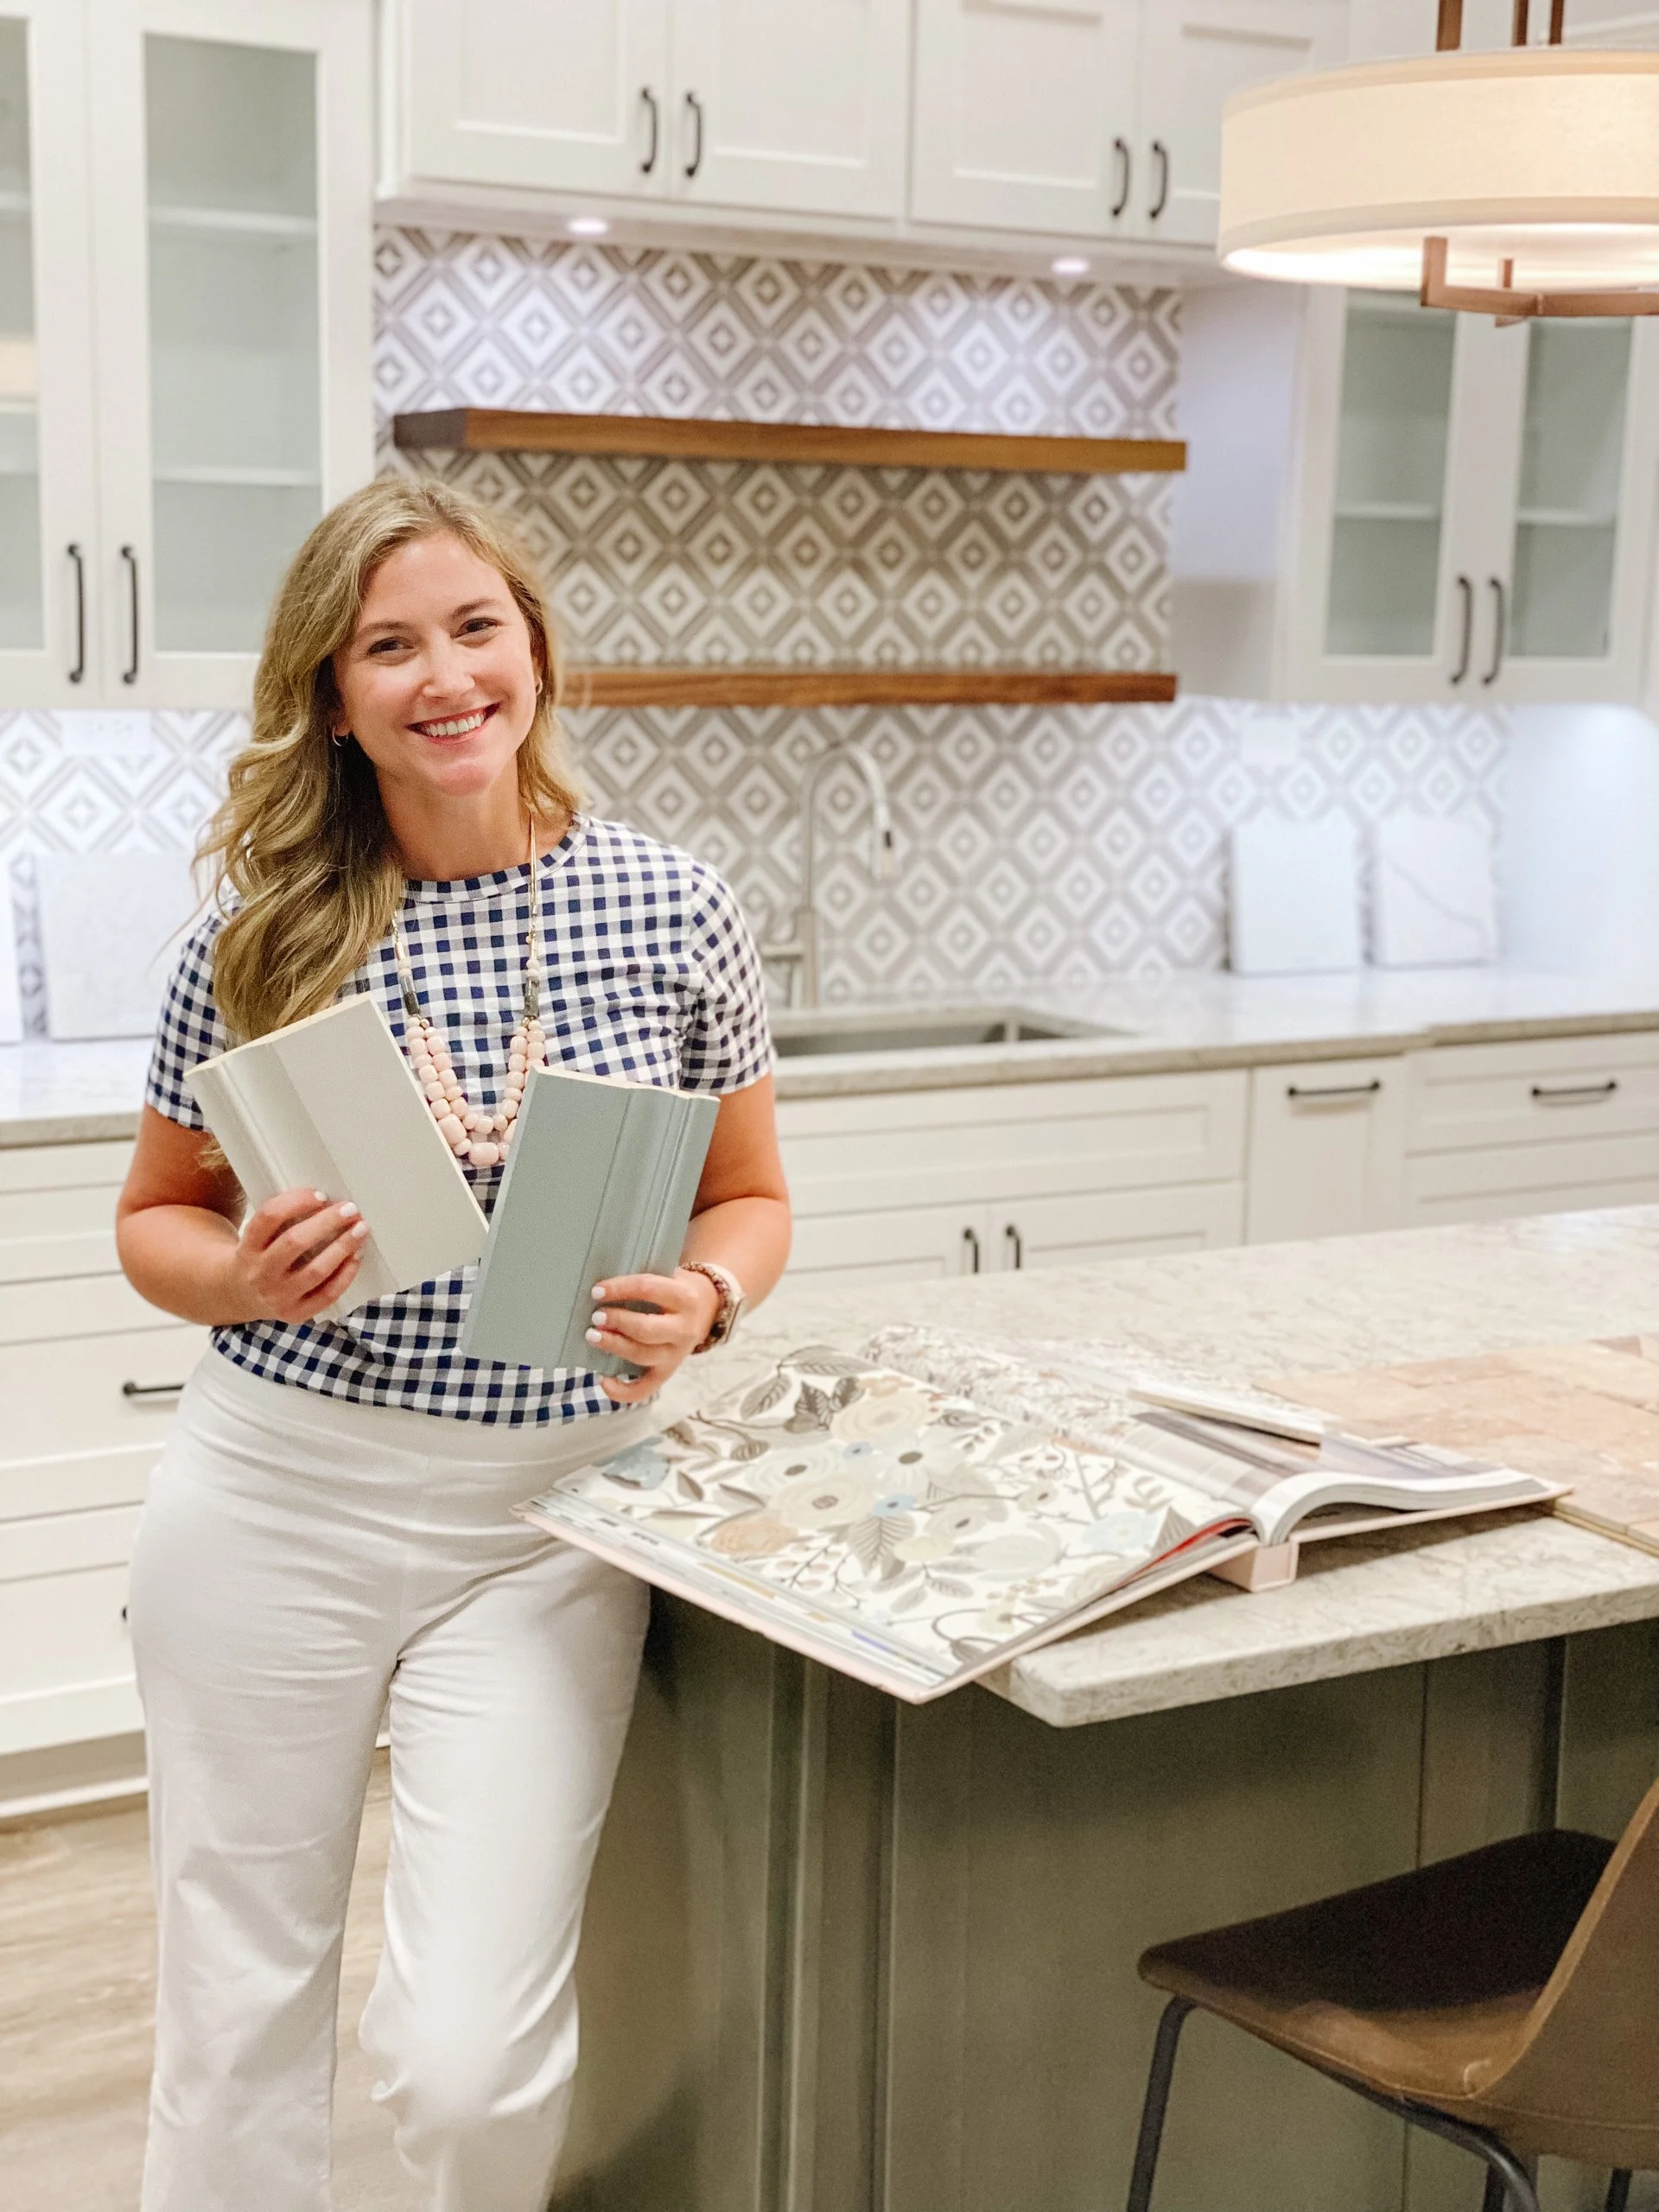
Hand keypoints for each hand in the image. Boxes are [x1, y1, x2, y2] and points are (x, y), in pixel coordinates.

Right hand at [223, 1188, 369, 1324]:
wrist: (240, 1295)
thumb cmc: (260, 1256)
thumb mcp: (257, 1237)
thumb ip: (281, 1220)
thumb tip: (327, 1202)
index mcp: (248, 1246)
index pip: (269, 1217)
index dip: (296, 1201)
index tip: (321, 1195)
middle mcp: (259, 1272)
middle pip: (294, 1242)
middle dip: (327, 1222)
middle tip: (350, 1209)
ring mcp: (276, 1297)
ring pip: (315, 1270)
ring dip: (342, 1247)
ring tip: (360, 1230)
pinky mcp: (294, 1314)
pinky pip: (326, 1294)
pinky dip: (345, 1275)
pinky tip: (356, 1256)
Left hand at [586, 1268, 720, 1403]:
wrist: (705, 1308)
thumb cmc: (673, 1289)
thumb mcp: (667, 1276)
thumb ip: (641, 1281)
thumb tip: (600, 1289)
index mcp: (685, 1298)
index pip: (648, 1289)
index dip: (620, 1289)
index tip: (597, 1291)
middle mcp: (684, 1328)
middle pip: (646, 1328)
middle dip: (617, 1322)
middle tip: (596, 1317)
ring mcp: (677, 1354)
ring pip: (643, 1355)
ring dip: (615, 1347)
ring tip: (593, 1337)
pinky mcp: (668, 1371)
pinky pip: (647, 1388)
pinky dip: (623, 1391)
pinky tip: (604, 1381)